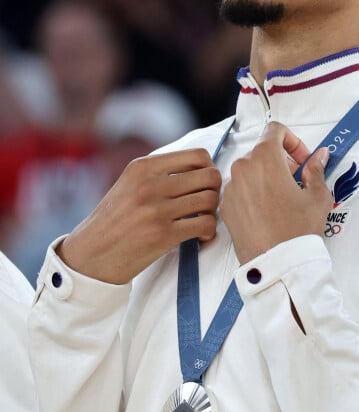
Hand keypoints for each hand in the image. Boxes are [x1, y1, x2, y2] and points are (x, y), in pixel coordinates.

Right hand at [57, 149, 220, 283]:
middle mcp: (150, 185)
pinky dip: (209, 231)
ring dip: (213, 212)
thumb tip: (202, 166)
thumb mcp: (129, 184)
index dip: (209, 168)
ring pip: (210, 199)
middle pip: (209, 175)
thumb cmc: (115, 220)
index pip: (198, 155)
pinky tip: (199, 236)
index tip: (203, 183)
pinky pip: (205, 225)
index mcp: (143, 167)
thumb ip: (159, 172)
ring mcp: (156, 210)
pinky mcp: (163, 235)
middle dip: (214, 190)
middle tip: (207, 203)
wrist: (90, 256)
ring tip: (202, 220)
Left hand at [220, 122, 332, 264]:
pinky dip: (253, 193)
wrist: (278, 265)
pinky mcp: (225, 207)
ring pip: (249, 171)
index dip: (292, 140)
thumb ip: (316, 169)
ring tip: (282, 199)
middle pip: (261, 151)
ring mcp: (230, 188)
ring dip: (265, 177)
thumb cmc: (299, 230)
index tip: (301, 159)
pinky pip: (239, 190)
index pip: (274, 130)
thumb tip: (320, 155)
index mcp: (265, 159)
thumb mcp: (317, 196)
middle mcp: (242, 169)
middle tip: (296, 181)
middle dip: (281, 161)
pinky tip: (268, 212)